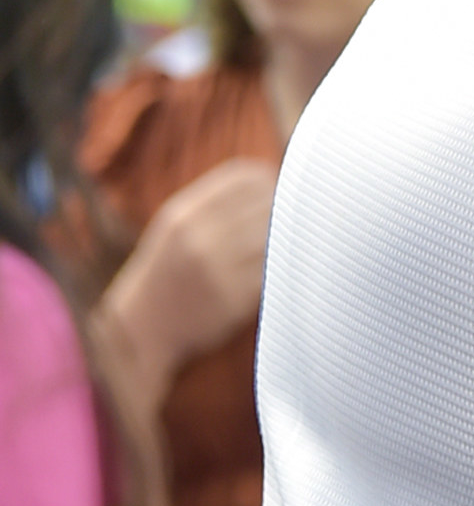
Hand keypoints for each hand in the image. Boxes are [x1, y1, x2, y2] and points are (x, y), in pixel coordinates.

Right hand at [96, 157, 277, 413]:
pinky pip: (274, 272)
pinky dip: (285, 267)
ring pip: (275, 238)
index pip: (245, 177)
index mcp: (183, 214)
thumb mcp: (177, 227)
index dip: (270, 181)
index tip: (280, 191)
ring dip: (290, 238)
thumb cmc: (170, 271)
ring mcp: (215, 269)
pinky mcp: (233, 300)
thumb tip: (272, 179)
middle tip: (297, 218)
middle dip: (286, 208)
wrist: (144, 327)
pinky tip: (286, 268)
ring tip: (294, 242)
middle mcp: (197, 237)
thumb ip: (215, 204)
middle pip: (266, 205)